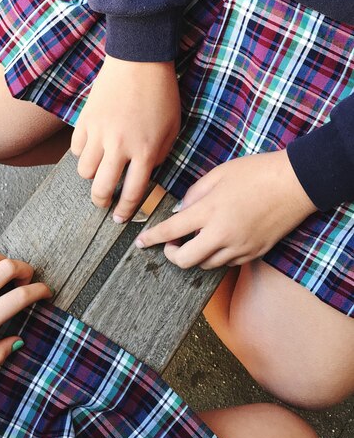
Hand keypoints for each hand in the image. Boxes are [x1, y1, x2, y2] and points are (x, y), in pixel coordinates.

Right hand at [71, 54, 180, 221]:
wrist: (139, 60)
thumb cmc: (161, 95)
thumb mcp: (171, 129)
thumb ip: (158, 157)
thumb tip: (143, 176)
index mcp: (144, 151)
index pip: (131, 193)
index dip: (125, 211)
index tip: (121, 219)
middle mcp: (119, 146)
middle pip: (101, 189)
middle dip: (102, 203)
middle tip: (105, 204)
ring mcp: (99, 133)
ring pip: (84, 172)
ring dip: (91, 177)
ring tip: (100, 171)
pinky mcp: (85, 120)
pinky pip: (76, 149)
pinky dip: (82, 154)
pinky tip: (93, 149)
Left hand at [136, 150, 316, 268]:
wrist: (297, 183)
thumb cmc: (257, 172)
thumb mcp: (218, 174)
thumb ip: (194, 194)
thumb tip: (180, 212)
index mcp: (209, 211)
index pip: (170, 231)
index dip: (151, 239)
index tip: (140, 243)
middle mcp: (222, 234)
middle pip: (185, 260)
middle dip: (171, 255)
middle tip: (171, 244)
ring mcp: (240, 247)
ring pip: (206, 265)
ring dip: (195, 256)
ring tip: (196, 239)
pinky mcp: (254, 253)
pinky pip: (227, 263)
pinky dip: (216, 256)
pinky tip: (218, 241)